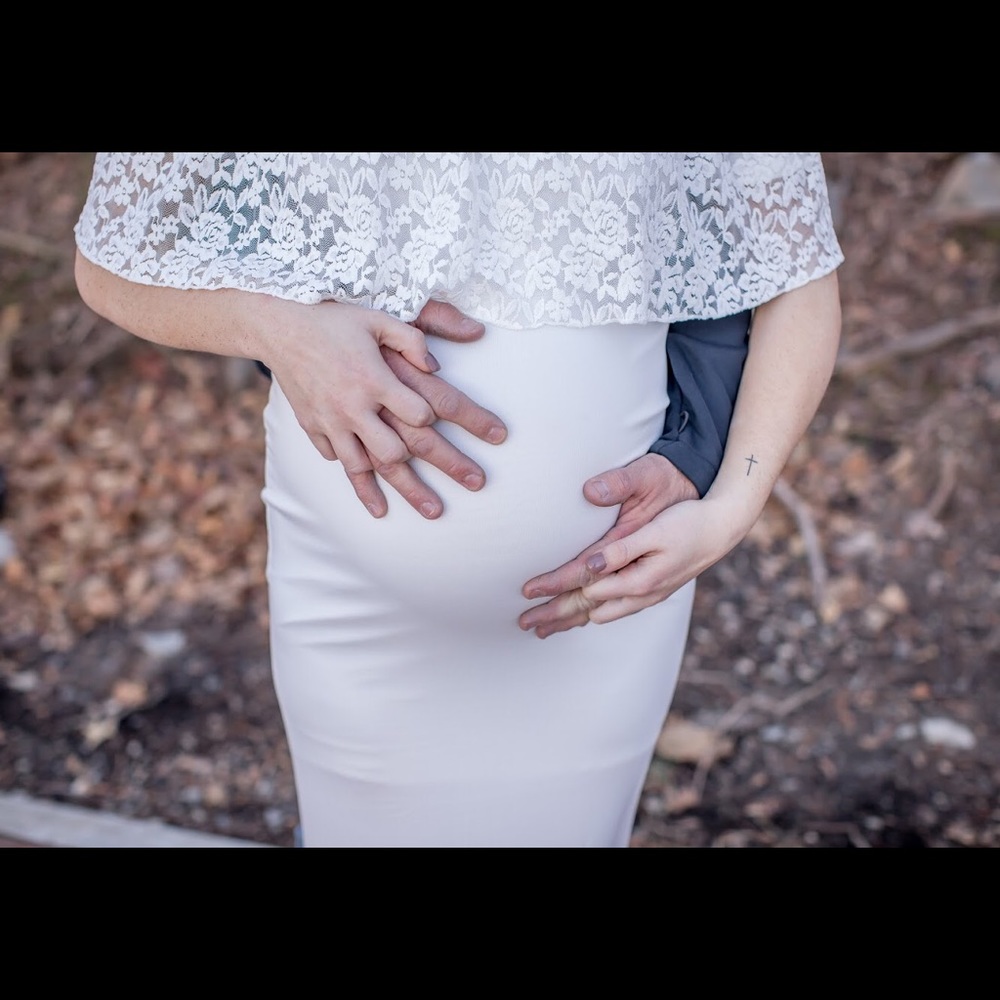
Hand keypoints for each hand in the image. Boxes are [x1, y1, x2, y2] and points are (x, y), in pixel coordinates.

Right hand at [266, 299, 506, 518]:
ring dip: (399, 491)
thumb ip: (413, 339)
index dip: (437, 421)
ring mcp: (331, 421)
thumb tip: (439, 364)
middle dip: (435, 469)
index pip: (419, 414)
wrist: (278, 326)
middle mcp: (354, 407)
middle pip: (395, 452)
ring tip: (430, 511)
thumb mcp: (378, 317)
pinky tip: (374, 491)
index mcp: (375, 379)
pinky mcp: (313, 426)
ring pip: (365, 467)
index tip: (453, 424)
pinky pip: (337, 459)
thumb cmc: (333, 318)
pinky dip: (356, 472)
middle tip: (473, 484)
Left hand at [518, 454, 703, 637]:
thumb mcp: (655, 530)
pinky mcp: (650, 590)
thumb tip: (590, 563)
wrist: (723, 527)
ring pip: (599, 614)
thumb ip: (620, 548)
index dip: (553, 588)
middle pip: (586, 609)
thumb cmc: (689, 521)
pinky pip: (613, 610)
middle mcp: (639, 593)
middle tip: (524, 623)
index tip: (527, 591)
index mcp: (637, 578)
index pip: (583, 586)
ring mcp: (646, 595)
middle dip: (554, 616)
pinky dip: (590, 614)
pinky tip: (581, 615)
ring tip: (544, 629)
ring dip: (570, 620)